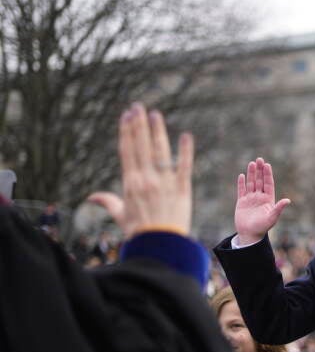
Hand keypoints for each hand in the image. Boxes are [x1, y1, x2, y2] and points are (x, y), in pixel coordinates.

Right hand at [88, 103, 192, 237]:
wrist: (160, 245)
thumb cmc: (139, 232)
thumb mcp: (121, 216)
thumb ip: (108, 202)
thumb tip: (91, 197)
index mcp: (130, 183)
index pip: (128, 151)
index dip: (127, 132)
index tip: (126, 116)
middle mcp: (146, 179)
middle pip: (142, 146)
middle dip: (139, 125)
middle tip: (138, 106)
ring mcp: (165, 183)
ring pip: (160, 152)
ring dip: (158, 131)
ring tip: (155, 114)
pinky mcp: (183, 189)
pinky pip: (184, 166)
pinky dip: (186, 151)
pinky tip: (186, 136)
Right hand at [234, 158, 290, 243]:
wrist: (250, 235)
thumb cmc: (262, 227)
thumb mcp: (272, 217)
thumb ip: (278, 208)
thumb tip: (288, 200)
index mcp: (268, 199)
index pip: (268, 184)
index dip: (268, 174)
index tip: (267, 165)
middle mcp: (260, 197)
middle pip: (260, 181)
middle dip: (260, 170)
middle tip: (259, 159)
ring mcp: (250, 199)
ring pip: (251, 183)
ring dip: (251, 174)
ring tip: (252, 163)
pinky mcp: (241, 202)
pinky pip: (241, 190)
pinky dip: (241, 183)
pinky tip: (242, 175)